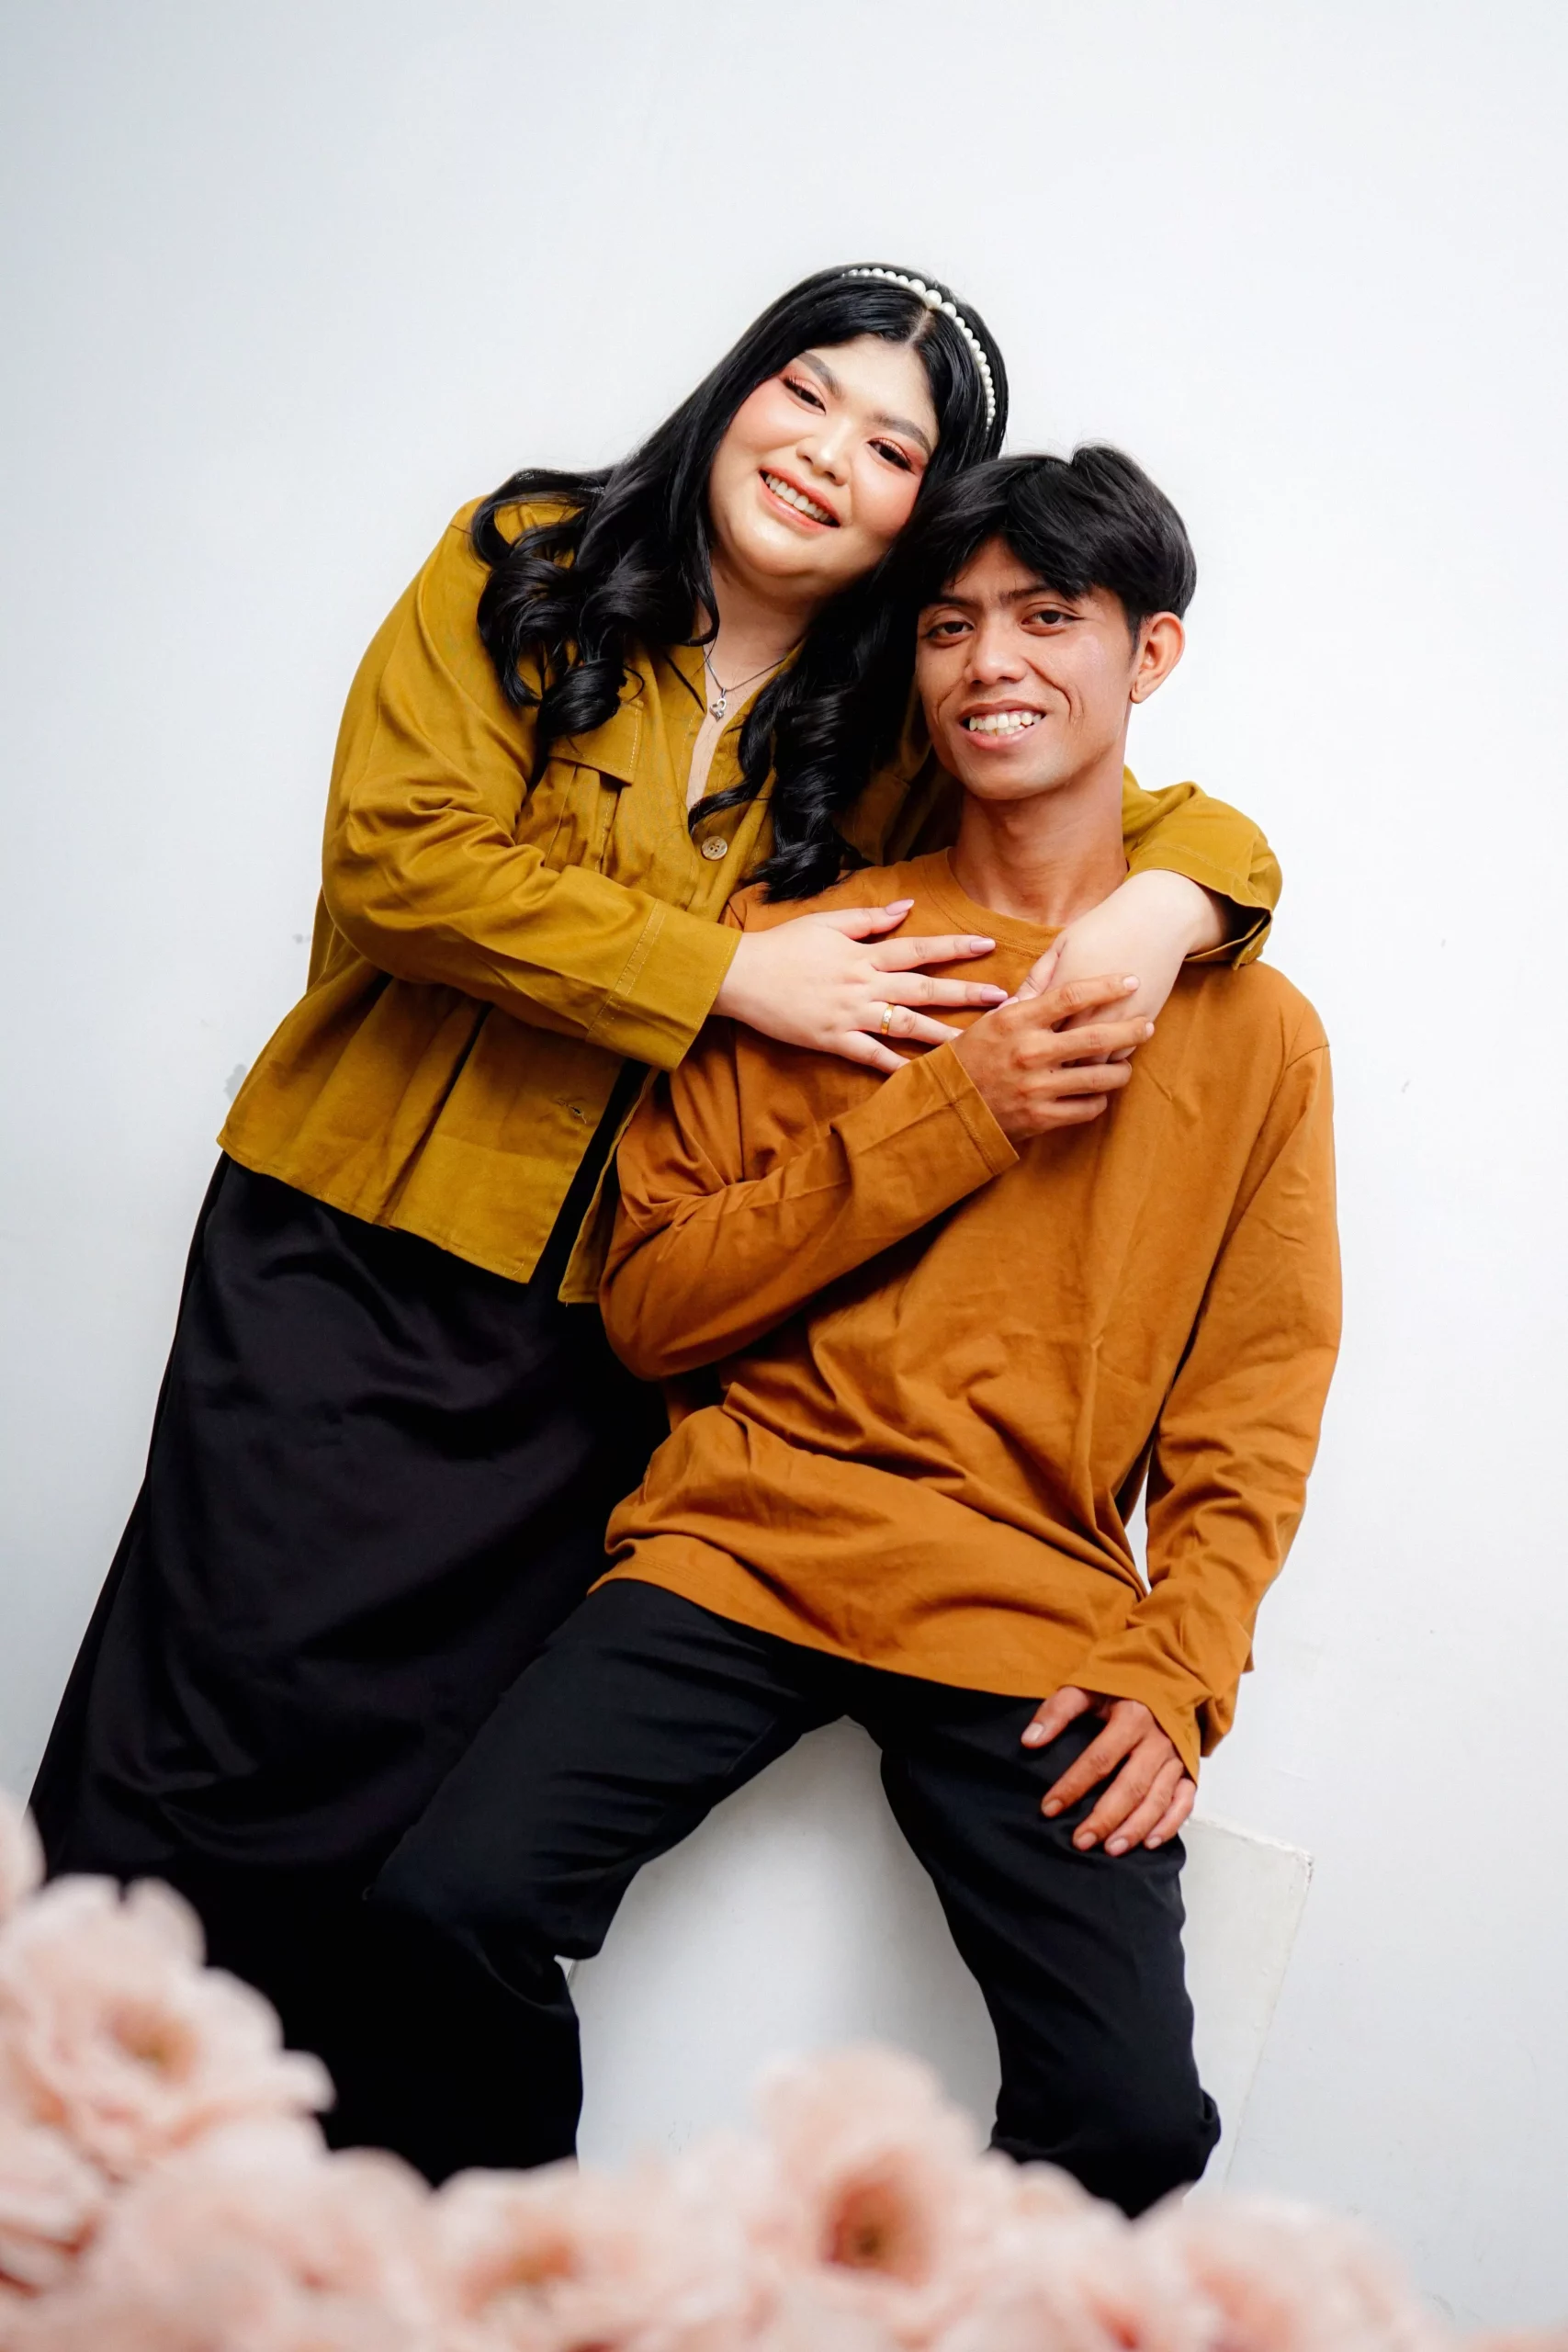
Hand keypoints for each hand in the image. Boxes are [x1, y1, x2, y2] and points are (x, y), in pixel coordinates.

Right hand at [714, 901, 1008, 1073]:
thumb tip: (907, 906)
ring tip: (976, 1044)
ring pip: (905, 1026)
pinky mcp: (832, 1040)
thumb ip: (870, 917)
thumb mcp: (826, 922)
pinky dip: (896, 1066)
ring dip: (943, 1034)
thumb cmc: (782, 945)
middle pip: (923, 989)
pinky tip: (924, 1076)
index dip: (955, 947)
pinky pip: (870, 1056)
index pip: (919, 948)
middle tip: (1003, 1002)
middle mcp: (863, 984)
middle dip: (965, 995)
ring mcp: (850, 1014)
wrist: (741, 976)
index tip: (988, 946)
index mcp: (864, 954)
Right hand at [949, 968, 1154, 1144]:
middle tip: (1147, 1024)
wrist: (948, 1106)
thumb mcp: (993, 1021)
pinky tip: (1100, 1093)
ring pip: (1100, 1077)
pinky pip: (1088, 1108)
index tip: (1132, 980)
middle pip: (1095, 1036)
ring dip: (1122, 1070)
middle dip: (1130, 1029)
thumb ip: (1028, 1002)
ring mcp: (1037, 1087)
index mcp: (1017, 1020)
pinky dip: (1100, 1100)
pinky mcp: (1041, 1117)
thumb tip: (1062, 978)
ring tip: (1126, 1065)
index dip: (1108, 986)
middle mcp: (1029, 1052)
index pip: (1072, 995)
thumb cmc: (973, 1056)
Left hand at [1022, 1686, 1194, 1855]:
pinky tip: (1149, 1843)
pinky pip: (1185, 1801)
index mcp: (1132, 1717)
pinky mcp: (1189, 1769)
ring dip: (1135, 1827)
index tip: (1049, 1808)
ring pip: (1158, 1799)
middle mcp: (1157, 1741)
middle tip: (1081, 1841)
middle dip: (1104, 1817)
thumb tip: (1029, 1740)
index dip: (1073, 1786)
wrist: (1171, 1675)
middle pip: (1130, 1786)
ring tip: (1111, 1850)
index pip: (1099, 1759)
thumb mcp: (1088, 1686)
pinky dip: (1169, 1824)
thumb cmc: (1124, 1684)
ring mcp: (1177, 1758)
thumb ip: (1058, 1710)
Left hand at [1031, 872, 1227, 1049]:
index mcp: (1063, 988)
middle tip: (1037, 1065)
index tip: (1020, 1045)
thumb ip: (1037, 980)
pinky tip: (1096, 1055)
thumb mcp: (1061, 946)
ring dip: (1078, 1068)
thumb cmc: (1102, 927)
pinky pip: (1117, 1057)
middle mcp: (1089, 1009)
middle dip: (1048, 1062)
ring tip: (1066, 1065)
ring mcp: (1117, 1019)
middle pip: (1060, 1053)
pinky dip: (1105, 1061)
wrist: (1156, 918)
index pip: (1035, 1030)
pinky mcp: (1140, 1023)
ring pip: (1091, 1063)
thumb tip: (1010, 1007)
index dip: (1026, 1040)